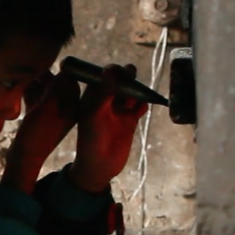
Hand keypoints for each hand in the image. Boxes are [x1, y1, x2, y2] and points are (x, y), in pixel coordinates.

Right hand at [2, 69, 79, 193]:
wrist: (23, 158)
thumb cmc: (36, 134)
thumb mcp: (47, 108)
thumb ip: (57, 88)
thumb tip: (65, 69)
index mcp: (72, 107)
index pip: (69, 80)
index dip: (57, 71)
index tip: (43, 65)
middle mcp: (64, 108)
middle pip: (55, 83)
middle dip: (42, 76)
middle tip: (29, 71)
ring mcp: (51, 112)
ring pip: (43, 89)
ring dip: (33, 83)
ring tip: (21, 79)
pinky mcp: (38, 115)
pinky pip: (34, 97)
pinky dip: (27, 92)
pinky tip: (17, 91)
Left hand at [69, 64, 147, 193]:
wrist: (100, 166)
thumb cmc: (92, 139)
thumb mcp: (96, 113)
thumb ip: (105, 91)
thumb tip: (113, 68)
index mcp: (92, 95)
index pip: (105, 74)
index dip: (113, 71)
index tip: (120, 73)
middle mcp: (106, 99)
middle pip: (121, 80)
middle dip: (127, 78)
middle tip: (131, 80)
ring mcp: (119, 109)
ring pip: (132, 92)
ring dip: (136, 92)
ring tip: (133, 100)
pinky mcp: (130, 120)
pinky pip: (140, 106)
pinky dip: (142, 105)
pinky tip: (139, 110)